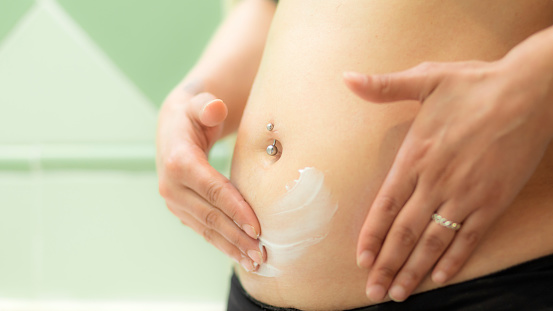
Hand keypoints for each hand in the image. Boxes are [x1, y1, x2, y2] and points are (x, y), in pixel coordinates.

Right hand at [156, 81, 262, 271]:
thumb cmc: (194, 113)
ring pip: (206, 228)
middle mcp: (171, 185)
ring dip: (231, 246)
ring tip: (255, 261)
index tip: (257, 227)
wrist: (173, 126)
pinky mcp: (181, 209)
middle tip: (263, 253)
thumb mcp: (199, 102)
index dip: (235, 209)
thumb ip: (207, 105)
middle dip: (237, 236)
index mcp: (178, 160)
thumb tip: (215, 108)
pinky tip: (240, 255)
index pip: (212, 189)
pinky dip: (223, 243)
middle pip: (210, 215)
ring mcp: (174, 201)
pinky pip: (203, 229)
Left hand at [344, 59, 552, 301]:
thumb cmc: (475, 85)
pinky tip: (441, 277)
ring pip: (433, 242)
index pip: (385, 206)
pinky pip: (470, 238)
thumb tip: (347, 79)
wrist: (529, 92)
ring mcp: (466, 195)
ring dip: (415, 270)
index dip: (372, 236)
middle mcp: (436, 182)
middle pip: (405, 233)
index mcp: (416, 157)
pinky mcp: (493, 202)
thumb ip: (384, 87)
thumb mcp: (426, 78)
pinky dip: (454, 260)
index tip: (360, 260)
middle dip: (387, 265)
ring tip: (399, 294)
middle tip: (374, 292)